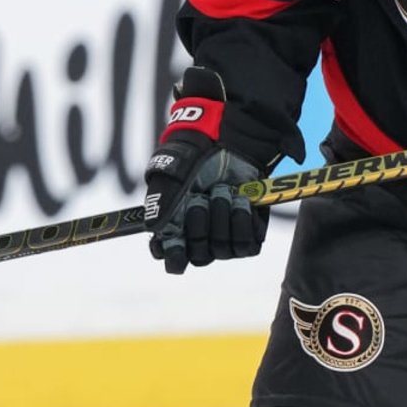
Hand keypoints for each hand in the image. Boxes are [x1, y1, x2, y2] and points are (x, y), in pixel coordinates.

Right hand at [144, 67, 268, 273]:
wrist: (226, 144)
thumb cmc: (191, 162)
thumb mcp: (168, 180)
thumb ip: (158, 205)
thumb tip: (156, 230)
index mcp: (176, 232)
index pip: (174, 262)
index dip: (176, 256)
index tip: (177, 240)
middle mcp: (201, 240)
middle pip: (201, 256)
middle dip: (200, 225)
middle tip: (200, 198)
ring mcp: (225, 238)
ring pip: (224, 250)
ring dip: (222, 218)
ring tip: (221, 192)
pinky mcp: (250, 232)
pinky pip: (248, 245)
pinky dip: (242, 220)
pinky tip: (238, 199)